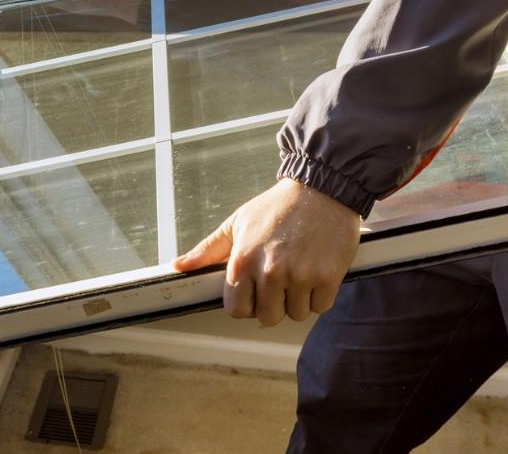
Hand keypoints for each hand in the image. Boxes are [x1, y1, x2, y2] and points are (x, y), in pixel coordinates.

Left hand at [173, 178, 361, 326]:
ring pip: (296, 314)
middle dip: (273, 305)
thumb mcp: (237, 223)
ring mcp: (301, 275)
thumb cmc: (277, 206)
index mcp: (243, 260)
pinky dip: (320, 295)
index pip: (237, 310)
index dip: (246, 304)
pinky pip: (320, 306)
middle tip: (280, 282)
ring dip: (298, 300)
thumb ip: (208, 250)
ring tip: (299, 272)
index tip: (254, 292)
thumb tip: (179, 266)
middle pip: (268, 318)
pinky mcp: (328, 276)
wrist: (321, 188)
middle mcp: (270, 271)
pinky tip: (316, 272)